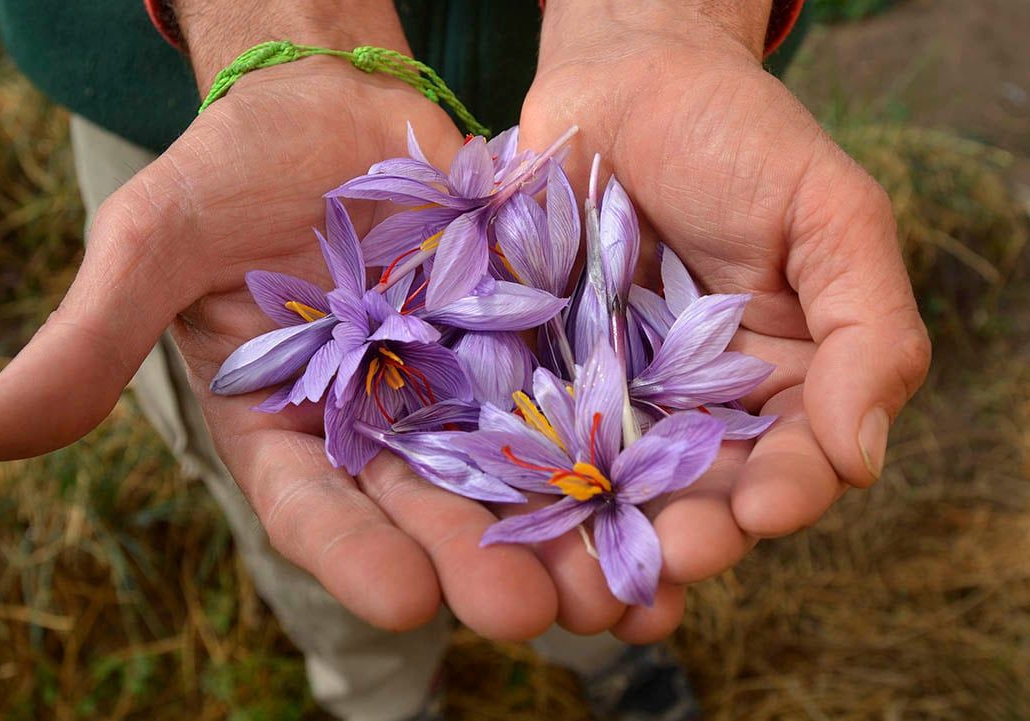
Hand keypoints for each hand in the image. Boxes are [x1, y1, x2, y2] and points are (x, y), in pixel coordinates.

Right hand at [0, 1, 561, 639]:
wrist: (324, 103)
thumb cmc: (228, 170)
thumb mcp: (154, 244)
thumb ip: (92, 339)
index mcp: (286, 430)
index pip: (316, 509)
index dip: (353, 555)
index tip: (400, 600)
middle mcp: (375, 429)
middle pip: (427, 509)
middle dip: (474, 561)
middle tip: (526, 612)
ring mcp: (453, 388)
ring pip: (507, 472)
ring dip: (555, 527)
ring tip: (610, 582)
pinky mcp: (518, 340)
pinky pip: (563, 392)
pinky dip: (602, 436)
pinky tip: (650, 478)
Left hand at [517, 0, 930, 640]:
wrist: (625, 79)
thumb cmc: (741, 139)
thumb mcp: (832, 218)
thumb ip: (867, 331)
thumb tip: (865, 457)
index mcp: (780, 384)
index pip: (792, 462)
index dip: (783, 492)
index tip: (764, 508)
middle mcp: (695, 409)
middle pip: (695, 497)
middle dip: (684, 538)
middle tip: (663, 567)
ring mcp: (611, 398)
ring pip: (611, 491)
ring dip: (600, 543)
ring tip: (585, 586)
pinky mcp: (534, 376)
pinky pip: (529, 441)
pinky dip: (523, 489)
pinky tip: (514, 528)